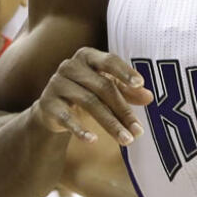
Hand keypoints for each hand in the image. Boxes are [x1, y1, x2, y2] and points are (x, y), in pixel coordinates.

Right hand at [32, 48, 152, 145]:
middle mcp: (70, 66)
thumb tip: (149, 97)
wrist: (52, 109)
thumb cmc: (86, 93)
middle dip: (123, 110)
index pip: (109, 61)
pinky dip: (80, 129)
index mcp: (88, 56)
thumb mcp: (107, 89)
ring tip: (126, 140)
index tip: (140, 84)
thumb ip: (128, 91)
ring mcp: (57, 84)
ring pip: (89, 103)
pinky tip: (93, 140)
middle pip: (103, 87)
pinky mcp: (48, 104)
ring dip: (111, 124)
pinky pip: (67, 117)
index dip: (124, 72)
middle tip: (139, 130)